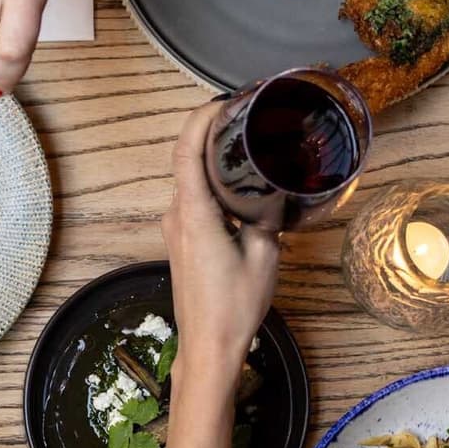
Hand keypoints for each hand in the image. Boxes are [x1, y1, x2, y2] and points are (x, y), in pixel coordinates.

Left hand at [161, 102, 278, 387]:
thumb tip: (273, 194)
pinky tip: (235, 181)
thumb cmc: (235, 307)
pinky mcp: (180, 240)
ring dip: (211, 158)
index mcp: (194, 214)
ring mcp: (175, 228)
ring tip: (244, 142)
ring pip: (190, 180)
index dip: (199, 119)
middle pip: (186, 160)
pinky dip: (209, 182)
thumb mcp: (265, 256)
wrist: (207, 346)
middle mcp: (177, 215)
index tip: (222, 102)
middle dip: (210, 132)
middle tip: (244, 116)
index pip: (185, 151)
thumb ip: (267, 218)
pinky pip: (192, 199)